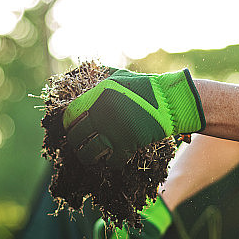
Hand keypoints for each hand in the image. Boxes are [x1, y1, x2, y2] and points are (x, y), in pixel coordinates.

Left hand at [63, 68, 204, 167]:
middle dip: (76, 143)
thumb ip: (102, 77)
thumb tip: (88, 74)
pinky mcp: (127, 144)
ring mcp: (113, 131)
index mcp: (96, 96)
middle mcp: (101, 114)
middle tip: (80, 145)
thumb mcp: (120, 76)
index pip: (70, 115)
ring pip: (89, 152)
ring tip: (90, 158)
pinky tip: (110, 162)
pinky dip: (110, 164)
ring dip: (87, 157)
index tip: (72, 129)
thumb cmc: (146, 87)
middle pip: (76, 136)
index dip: (69, 124)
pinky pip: (111, 161)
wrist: (170, 100)